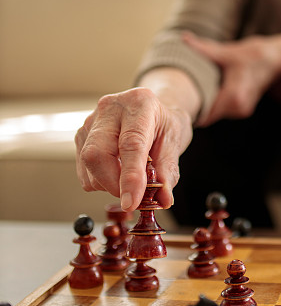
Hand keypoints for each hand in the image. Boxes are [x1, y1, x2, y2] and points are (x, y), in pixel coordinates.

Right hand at [75, 87, 192, 211]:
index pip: (131, 144)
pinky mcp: (81, 136)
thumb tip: (162, 199)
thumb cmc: (164, 124)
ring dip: (107, 184)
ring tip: (129, 177)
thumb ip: (167, 172)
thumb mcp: (174, 143)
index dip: (130, 177)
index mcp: (139, 104)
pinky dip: (99, 180)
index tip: (131, 201)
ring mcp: (91, 121)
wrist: (154, 111)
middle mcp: (110, 108)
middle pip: (97, 154)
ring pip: (88, 164)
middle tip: (133, 196)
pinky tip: (116, 171)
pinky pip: (83, 169)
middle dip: (113, 184)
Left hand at [182, 32, 280, 124]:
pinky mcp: (244, 108)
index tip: (177, 106)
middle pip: (209, 115)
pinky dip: (217, 102)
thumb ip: (203, 49)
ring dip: (208, 104)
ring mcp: (243, 110)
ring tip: (196, 91)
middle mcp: (239, 107)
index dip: (192, 112)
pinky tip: (213, 90)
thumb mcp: (227, 52)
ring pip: (216, 113)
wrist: (276, 58)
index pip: (206, 116)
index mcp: (234, 96)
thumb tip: (183, 37)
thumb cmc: (253, 54)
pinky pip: (224, 109)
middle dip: (197, 106)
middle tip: (180, 97)